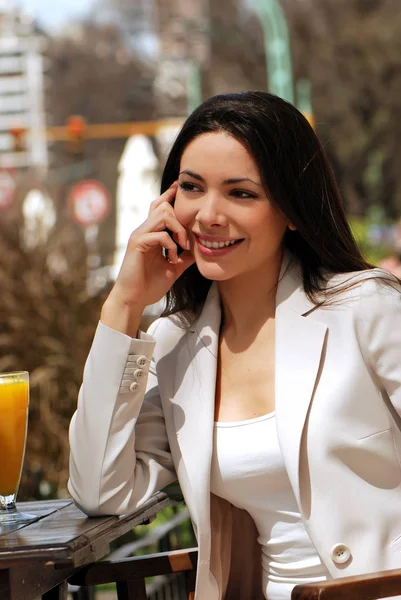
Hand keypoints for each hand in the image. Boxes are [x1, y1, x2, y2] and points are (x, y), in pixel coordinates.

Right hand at [101, 182, 194, 333]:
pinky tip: (173, 259)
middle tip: (186, 242)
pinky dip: (171, 245)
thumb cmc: (149, 285)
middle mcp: (144, 231)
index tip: (182, 189)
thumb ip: (185, 256)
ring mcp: (140, 236)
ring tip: (182, 247)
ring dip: (177, 229)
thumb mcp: (174, 268)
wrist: (134, 300)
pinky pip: (159, 234)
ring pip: (162, 214)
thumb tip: (200, 249)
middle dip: (180, 219)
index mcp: (151, 234)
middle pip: (163, 205)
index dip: (171, 196)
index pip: (160, 207)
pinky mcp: (137, 244)